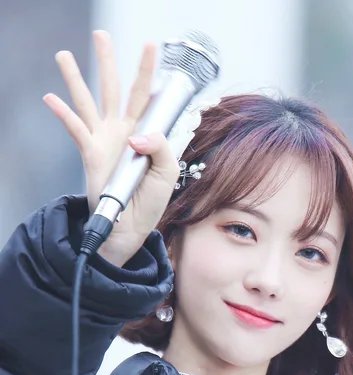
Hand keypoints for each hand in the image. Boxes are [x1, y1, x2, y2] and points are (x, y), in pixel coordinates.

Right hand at [43, 30, 179, 265]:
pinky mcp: (91, 154)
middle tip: (100, 35)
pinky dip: (63, 114)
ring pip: (88, 102)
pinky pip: (76, 129)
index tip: (151, 46)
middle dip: (108, 61)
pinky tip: (51, 98)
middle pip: (114, 88)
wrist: (130, 227)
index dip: (148, 72)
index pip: (147, 95)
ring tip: (63, 55)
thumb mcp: (168, 173)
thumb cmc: (150, 200)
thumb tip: (139, 135)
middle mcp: (122, 130)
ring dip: (75, 78)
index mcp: (144, 132)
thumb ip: (162, 148)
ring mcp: (104, 140)